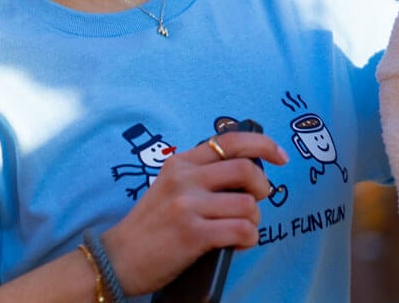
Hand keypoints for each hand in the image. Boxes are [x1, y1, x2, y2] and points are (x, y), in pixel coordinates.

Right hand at [99, 131, 288, 295]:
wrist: (118, 258)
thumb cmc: (150, 226)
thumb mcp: (169, 188)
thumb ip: (200, 175)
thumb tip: (248, 173)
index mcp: (180, 163)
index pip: (229, 140)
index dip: (263, 145)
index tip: (280, 156)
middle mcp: (184, 179)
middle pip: (246, 169)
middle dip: (262, 187)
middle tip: (257, 201)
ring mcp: (188, 206)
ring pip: (248, 204)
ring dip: (254, 220)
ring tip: (241, 230)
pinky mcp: (193, 234)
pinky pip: (241, 230)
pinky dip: (248, 239)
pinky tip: (238, 244)